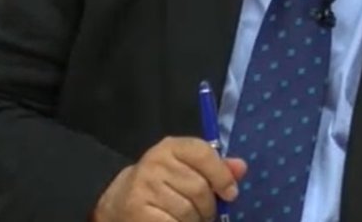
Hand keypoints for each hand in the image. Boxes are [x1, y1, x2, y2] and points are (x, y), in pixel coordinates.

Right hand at [92, 136, 246, 221]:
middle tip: (203, 212)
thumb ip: (215, 168)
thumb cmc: (163, 184)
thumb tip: (241, 167)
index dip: (222, 175)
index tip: (230, 193)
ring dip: (195, 220)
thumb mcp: (186, 169)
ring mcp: (145, 187)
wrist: (120, 201)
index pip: (204, 153)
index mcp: (170, 147)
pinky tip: (174, 221)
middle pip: (200, 188)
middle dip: (208, 206)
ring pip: (189, 211)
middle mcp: (155, 163)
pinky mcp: (139, 211)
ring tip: (185, 218)